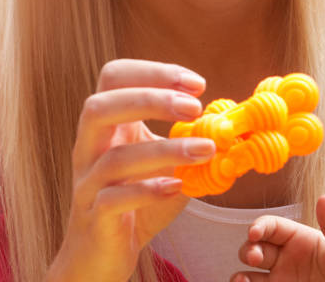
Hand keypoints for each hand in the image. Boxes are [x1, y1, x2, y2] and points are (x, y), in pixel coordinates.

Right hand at [46, 59, 215, 281]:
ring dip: (165, 149)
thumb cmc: (138, 198)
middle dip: (151, 100)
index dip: (154, 72)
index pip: (114, 77)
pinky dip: (148, 190)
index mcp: (107, 124)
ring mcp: (87, 182)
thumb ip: (194, 140)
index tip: (197, 85)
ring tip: (206, 150)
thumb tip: (237, 125)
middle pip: (100, 107)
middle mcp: (89, 147)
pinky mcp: (93, 216)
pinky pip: (113, 199)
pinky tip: (178, 187)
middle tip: (194, 107)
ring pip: (114, 158)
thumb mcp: (168, 162)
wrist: (103, 252)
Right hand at [233, 194, 324, 281]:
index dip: (259, 226)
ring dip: (240, 274)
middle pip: (255, 247)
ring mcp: (281, 278)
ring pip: (249, 273)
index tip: (254, 232)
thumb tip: (324, 197)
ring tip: (241, 280)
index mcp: (299, 238)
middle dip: (248, 249)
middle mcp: (285, 257)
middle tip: (254, 257)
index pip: (271, 226)